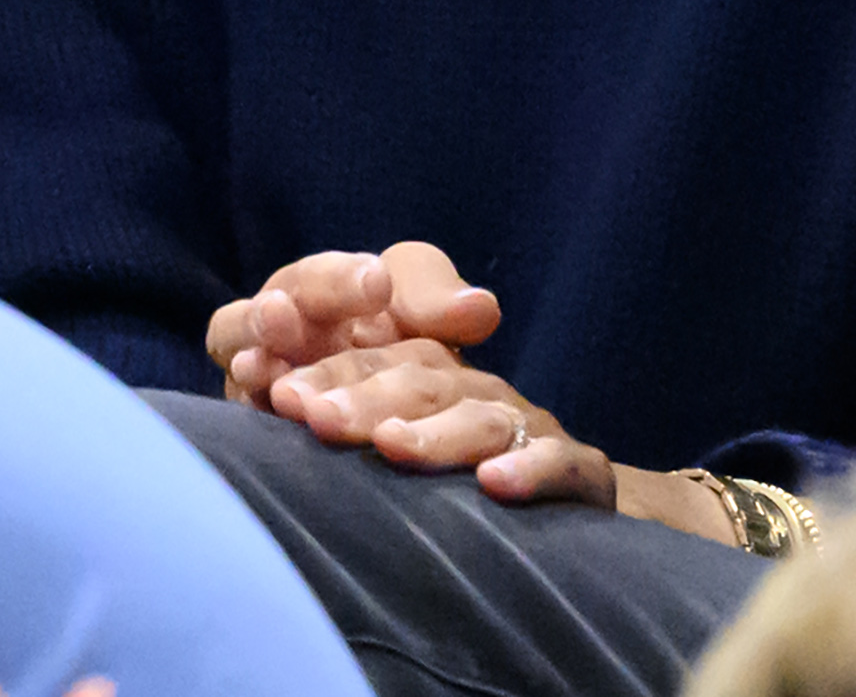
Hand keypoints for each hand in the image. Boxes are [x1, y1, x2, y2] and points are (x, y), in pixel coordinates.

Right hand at [209, 237, 503, 403]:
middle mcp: (274, 340)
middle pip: (249, 321)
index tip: (377, 283)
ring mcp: (263, 390)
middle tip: (281, 311)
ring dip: (256, 368)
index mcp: (310, 294)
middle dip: (267, 316)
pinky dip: (264, 422)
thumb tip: (480, 311)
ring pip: (242, 372)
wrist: (402, 399)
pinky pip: (254, 429)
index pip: (312, 278)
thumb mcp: (425, 304)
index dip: (337, 279)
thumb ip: (443, 301)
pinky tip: (280, 423)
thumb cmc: (404, 330)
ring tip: (266, 369)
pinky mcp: (267, 437)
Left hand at [259, 331, 623, 505]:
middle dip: (369, 398)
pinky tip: (495, 485)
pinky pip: (563, 463)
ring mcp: (532, 431)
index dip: (332, 375)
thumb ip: (344, 412)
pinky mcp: (581, 470)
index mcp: (436, 380)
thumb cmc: (460, 465)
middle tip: (319, 418)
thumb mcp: (397, 430)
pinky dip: (533, 469)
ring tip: (393, 446)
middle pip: (426, 383)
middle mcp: (482, 395)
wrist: (567, 492)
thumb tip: (274, 396)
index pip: (381, 363)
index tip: (283, 397)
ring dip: (437, 433)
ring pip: (485, 420)